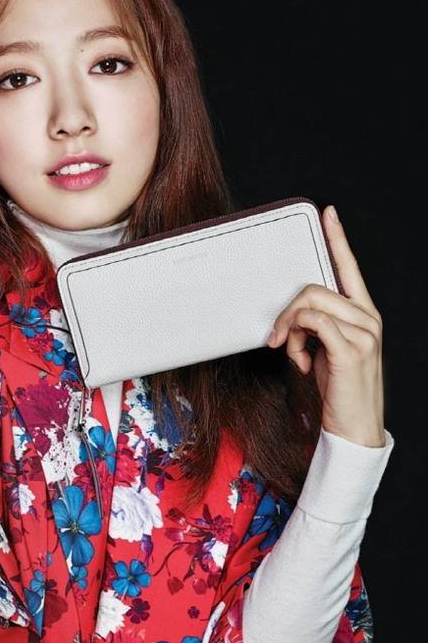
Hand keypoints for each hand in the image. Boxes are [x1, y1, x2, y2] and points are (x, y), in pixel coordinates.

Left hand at [266, 204, 385, 446]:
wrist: (353, 428)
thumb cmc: (336, 390)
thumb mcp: (322, 351)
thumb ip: (313, 326)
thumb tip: (290, 316)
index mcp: (362, 313)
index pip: (349, 267)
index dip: (338, 239)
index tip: (328, 214)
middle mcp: (367, 317)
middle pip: (314, 287)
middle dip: (285, 311)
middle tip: (275, 338)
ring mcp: (364, 331)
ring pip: (309, 303)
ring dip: (288, 328)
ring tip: (290, 354)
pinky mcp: (353, 349)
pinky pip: (312, 323)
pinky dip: (296, 341)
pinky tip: (303, 363)